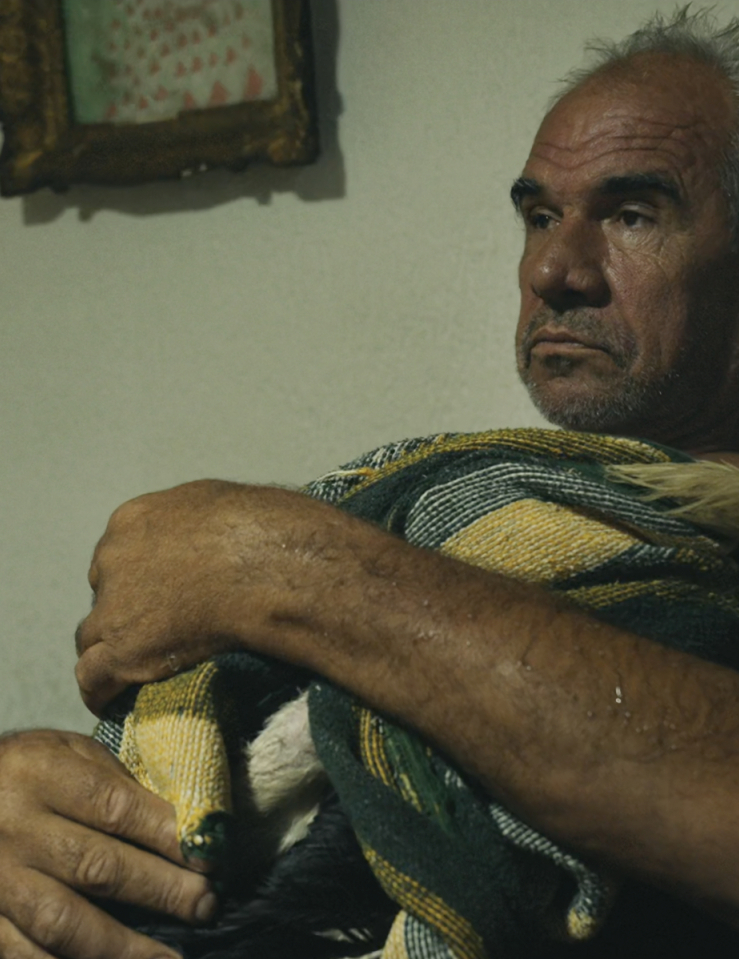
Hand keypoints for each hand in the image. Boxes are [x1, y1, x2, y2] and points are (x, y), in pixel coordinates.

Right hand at [0, 729, 215, 958]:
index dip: (165, 835)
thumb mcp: (69, 752)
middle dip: (160, 890)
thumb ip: (118, 783)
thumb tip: (184, 824)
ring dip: (123, 947)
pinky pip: (23, 955)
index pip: (114, 807)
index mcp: (41, 774)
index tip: (208, 855)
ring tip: (169, 958)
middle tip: (206, 905)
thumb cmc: (27, 769)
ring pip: (62, 922)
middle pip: (96, 867)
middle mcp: (15, 829)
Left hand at [75, 480, 333, 714]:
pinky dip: (102, 690)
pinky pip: (93, 678)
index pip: (120, 554)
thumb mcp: (219, 504)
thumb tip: (212, 536)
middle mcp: (114, 559)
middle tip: (157, 629)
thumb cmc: (260, 529)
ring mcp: (113, 607)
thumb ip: (196, 522)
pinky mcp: (122, 651)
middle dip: (124, 610)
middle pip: (104, 593)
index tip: (159, 593)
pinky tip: (115, 701)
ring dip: (111, 650)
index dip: (139, 577)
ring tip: (133, 670)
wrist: (266, 567)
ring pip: (92, 636)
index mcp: (134, 521)